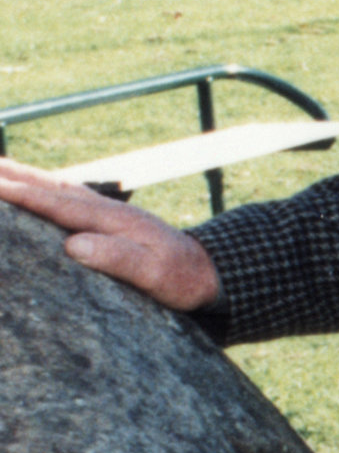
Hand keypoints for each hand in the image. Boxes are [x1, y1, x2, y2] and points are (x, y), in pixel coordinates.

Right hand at [0, 160, 219, 310]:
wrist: (206, 270)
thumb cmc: (180, 278)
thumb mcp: (155, 274)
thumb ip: (118, 258)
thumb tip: (73, 245)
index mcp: (110, 220)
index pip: (56, 204)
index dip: (21, 195)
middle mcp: (103, 207)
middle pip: (47, 185)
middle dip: (10, 174)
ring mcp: (102, 209)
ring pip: (52, 185)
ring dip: (19, 174)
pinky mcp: (103, 217)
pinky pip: (61, 195)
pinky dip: (37, 185)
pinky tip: (25, 185)